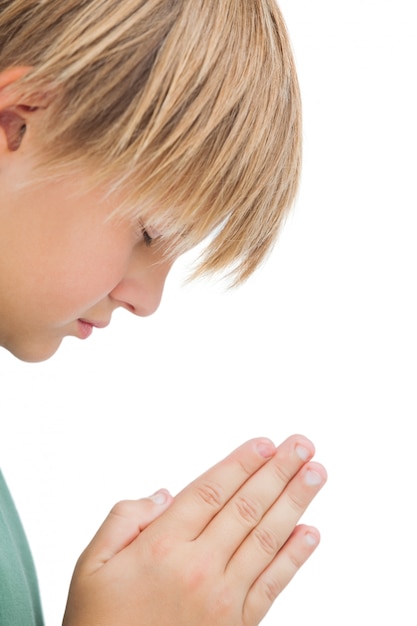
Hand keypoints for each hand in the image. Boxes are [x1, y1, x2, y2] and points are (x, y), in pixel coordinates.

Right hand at [63, 435, 325, 624]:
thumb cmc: (101, 624)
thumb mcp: (92, 565)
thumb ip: (124, 519)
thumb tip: (164, 494)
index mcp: (161, 547)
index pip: (212, 491)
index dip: (241, 463)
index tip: (265, 443)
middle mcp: (198, 568)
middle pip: (246, 507)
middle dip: (278, 471)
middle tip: (302, 446)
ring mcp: (223, 599)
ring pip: (266, 538)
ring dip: (295, 502)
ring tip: (315, 474)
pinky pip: (273, 584)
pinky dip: (294, 557)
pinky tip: (309, 533)